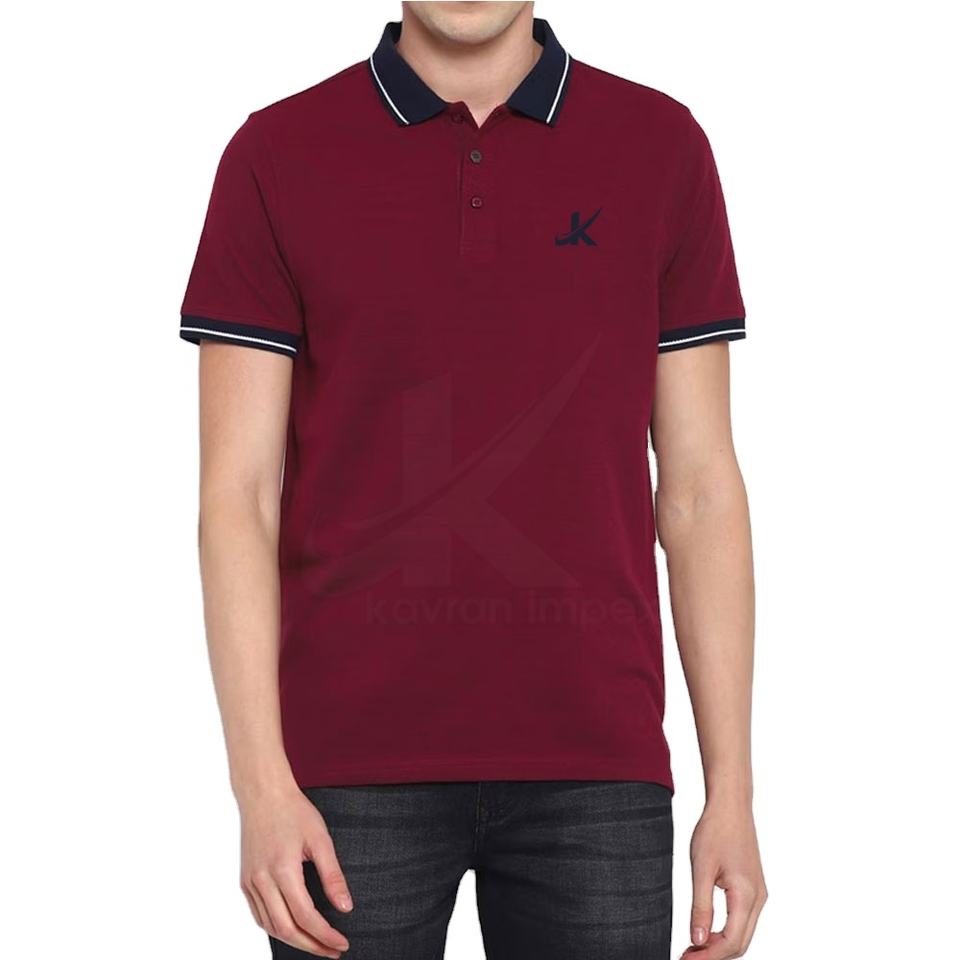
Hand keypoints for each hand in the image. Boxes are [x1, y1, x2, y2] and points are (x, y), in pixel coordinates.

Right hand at [239, 785, 352, 956]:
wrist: (263, 794)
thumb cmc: (294, 811)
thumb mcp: (321, 839)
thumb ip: (333, 875)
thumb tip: (345, 907)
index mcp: (283, 870)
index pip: (306, 917)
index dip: (326, 935)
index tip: (342, 942)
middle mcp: (262, 881)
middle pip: (287, 930)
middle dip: (312, 945)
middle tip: (333, 951)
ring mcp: (250, 883)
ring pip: (271, 927)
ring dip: (295, 941)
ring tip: (317, 944)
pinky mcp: (245, 881)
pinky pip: (260, 916)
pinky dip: (276, 929)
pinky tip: (293, 930)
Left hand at [681, 799, 766, 958]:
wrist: (731, 806)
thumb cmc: (715, 831)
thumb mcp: (702, 868)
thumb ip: (701, 906)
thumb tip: (697, 939)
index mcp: (746, 895)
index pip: (730, 942)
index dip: (708, 956)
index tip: (685, 959)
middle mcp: (758, 899)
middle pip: (740, 944)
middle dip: (713, 955)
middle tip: (685, 956)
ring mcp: (758, 894)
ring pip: (742, 934)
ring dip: (719, 945)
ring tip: (692, 946)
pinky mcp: (753, 888)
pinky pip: (743, 921)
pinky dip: (726, 932)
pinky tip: (706, 929)